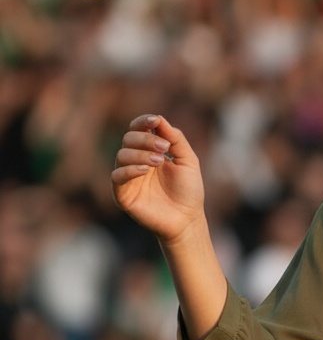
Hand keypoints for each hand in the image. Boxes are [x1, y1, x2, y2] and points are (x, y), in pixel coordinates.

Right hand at [112, 114, 205, 242]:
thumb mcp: (188, 161)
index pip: (138, 129)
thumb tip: (160, 119)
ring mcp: (128, 177)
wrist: (187, 219)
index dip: (143, 122)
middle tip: (165, 148)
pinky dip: (130, 169)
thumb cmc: (188, 191)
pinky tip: (145, 170)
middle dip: (146, 139)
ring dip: (140, 153)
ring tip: (160, 161)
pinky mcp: (122, 193)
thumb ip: (176, 139)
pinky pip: (117, 176)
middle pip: (129, 138)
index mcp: (150, 150)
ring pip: (122, 155)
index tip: (155, 120)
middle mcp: (136, 161)